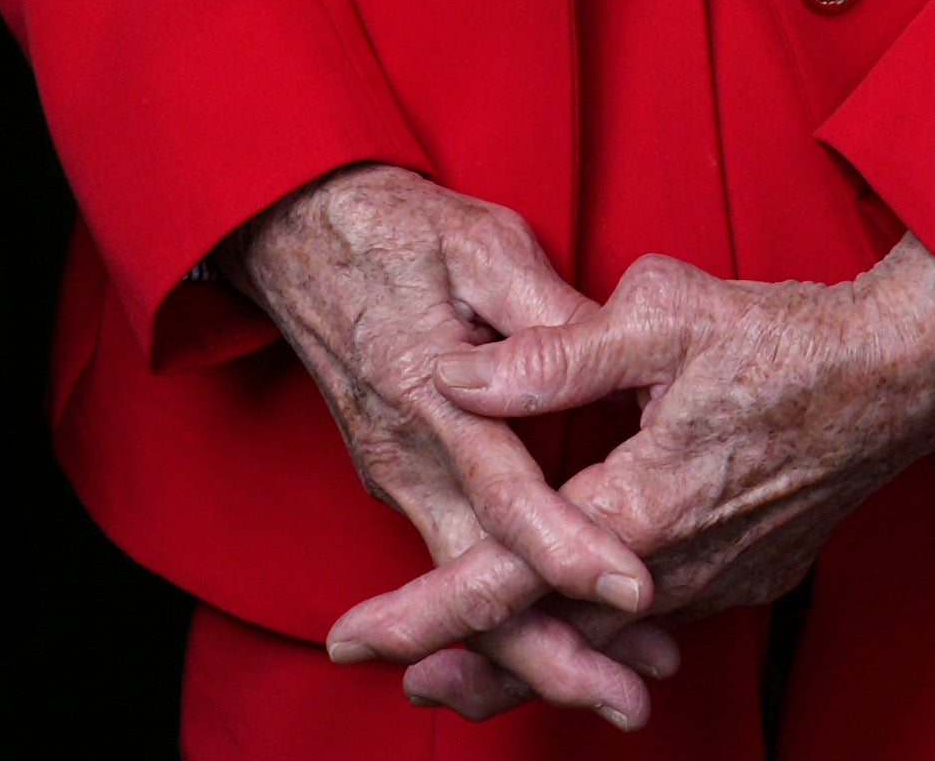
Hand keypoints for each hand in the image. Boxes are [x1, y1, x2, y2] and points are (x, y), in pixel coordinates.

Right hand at [220, 168, 676, 726]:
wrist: (299, 234)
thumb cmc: (399, 232)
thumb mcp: (481, 244)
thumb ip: (541, 313)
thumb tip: (606, 361)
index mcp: (429, 393)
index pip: (506, 493)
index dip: (569, 550)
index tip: (634, 592)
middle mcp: (407, 455)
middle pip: (477, 581)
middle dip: (552, 654)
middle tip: (631, 701)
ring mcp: (397, 477)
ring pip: (464, 588)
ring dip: (534, 648)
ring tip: (619, 688)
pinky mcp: (400, 482)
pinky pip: (453, 565)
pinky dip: (503, 617)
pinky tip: (562, 640)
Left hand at [386, 238, 934, 657]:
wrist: (902, 373)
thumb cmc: (781, 335)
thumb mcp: (660, 317)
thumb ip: (552, 357)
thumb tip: (455, 375)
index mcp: (641, 505)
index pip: (509, 578)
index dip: (425, 613)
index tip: (355, 638)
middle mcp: (677, 565)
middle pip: (553, 639)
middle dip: (473, 664)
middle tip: (399, 678)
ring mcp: (721, 577)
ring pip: (609, 638)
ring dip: (540, 649)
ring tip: (468, 663)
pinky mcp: (751, 572)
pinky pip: (663, 615)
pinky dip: (609, 627)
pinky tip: (583, 612)